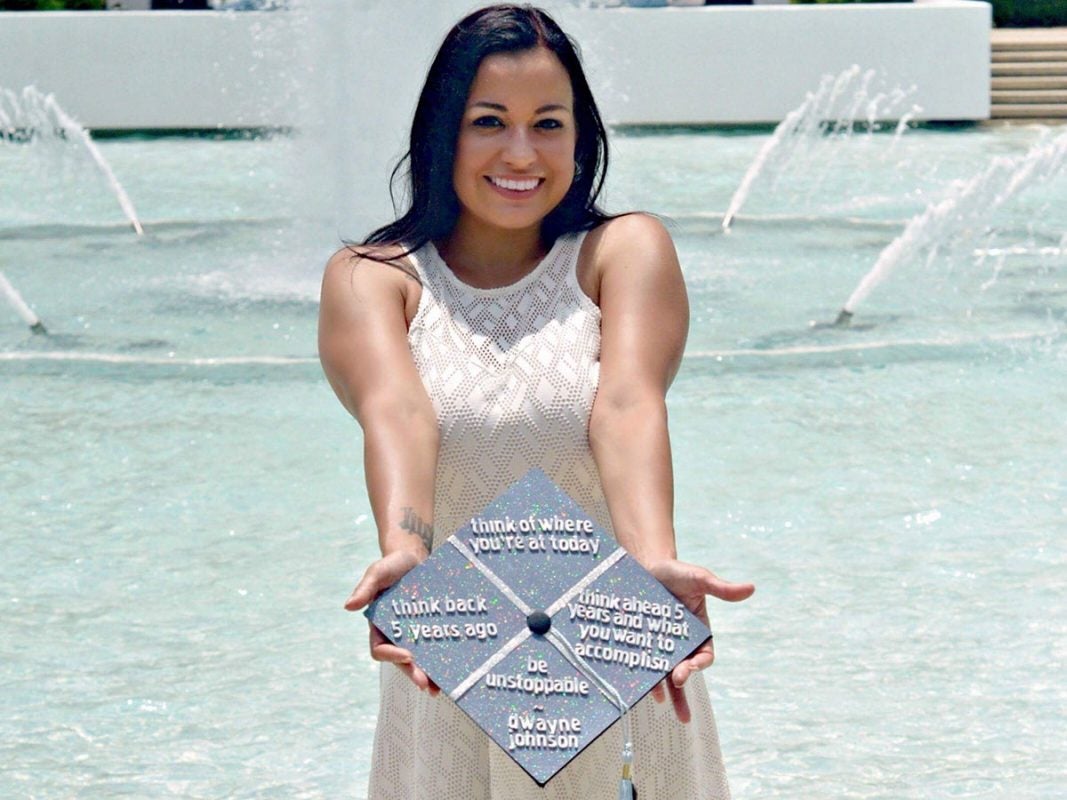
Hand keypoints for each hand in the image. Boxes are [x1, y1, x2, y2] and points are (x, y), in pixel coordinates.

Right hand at [344, 550, 440, 695]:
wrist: (415, 556)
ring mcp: (415, 634)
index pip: (380, 649)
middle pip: (402, 661)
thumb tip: (348, 606)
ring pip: (420, 661)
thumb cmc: (392, 564)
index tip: (408, 655)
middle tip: (425, 684)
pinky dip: (442, 661)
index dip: (392, 656)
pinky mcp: (432, 629)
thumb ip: (365, 588)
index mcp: (379, 626)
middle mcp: (396, 634)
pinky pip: (436, 648)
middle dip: (412, 673)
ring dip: (428, 676)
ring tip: (439, 689)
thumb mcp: (377, 572)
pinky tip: (453, 670)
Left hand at [646, 559, 753, 721]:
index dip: (700, 663)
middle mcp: (681, 644)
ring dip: (665, 690)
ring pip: (664, 674)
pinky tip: (640, 687)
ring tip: (660, 701)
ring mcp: (661, 646)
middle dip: (683, 683)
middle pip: (685, 671)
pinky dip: (644, 677)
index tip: (690, 667)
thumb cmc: (677, 573)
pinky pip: (644, 664)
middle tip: (677, 685)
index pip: (704, 655)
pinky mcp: (642, 644)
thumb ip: (721, 588)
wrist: (648, 566)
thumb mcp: (699, 579)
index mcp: (699, 633)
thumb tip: (751, 588)